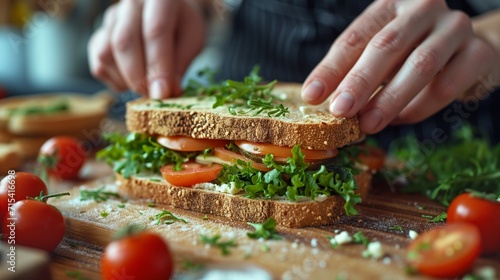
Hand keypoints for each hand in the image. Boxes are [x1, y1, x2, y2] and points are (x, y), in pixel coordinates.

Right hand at [88, 0, 205, 97]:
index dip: (158, 66)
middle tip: (154, 96)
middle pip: (124, 42)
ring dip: (126, 80)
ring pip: (106, 54)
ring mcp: (110, 20)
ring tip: (147, 86)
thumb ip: (180, 64)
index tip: (162, 94)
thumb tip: (163, 93)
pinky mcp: (98, 38)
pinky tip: (133, 81)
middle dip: (139, 78)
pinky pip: (98, 65)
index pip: (155, 31)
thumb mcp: (192, 41)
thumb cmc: (181, 28)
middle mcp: (130, 4)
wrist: (166, 16)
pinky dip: (115, 81)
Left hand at [302, 0, 497, 133]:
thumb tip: (324, 101)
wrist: (468, 49)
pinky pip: (447, 85)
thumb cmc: (411, 52)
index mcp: (390, 5)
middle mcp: (423, 9)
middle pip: (386, 46)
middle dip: (359, 82)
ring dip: (390, 99)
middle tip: (340, 111)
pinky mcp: (478, 53)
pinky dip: (420, 106)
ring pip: (420, 65)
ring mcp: (454, 28)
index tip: (312, 96)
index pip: (354, 37)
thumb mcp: (379, 56)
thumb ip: (355, 71)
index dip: (331, 69)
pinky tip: (400, 119)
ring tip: (368, 124)